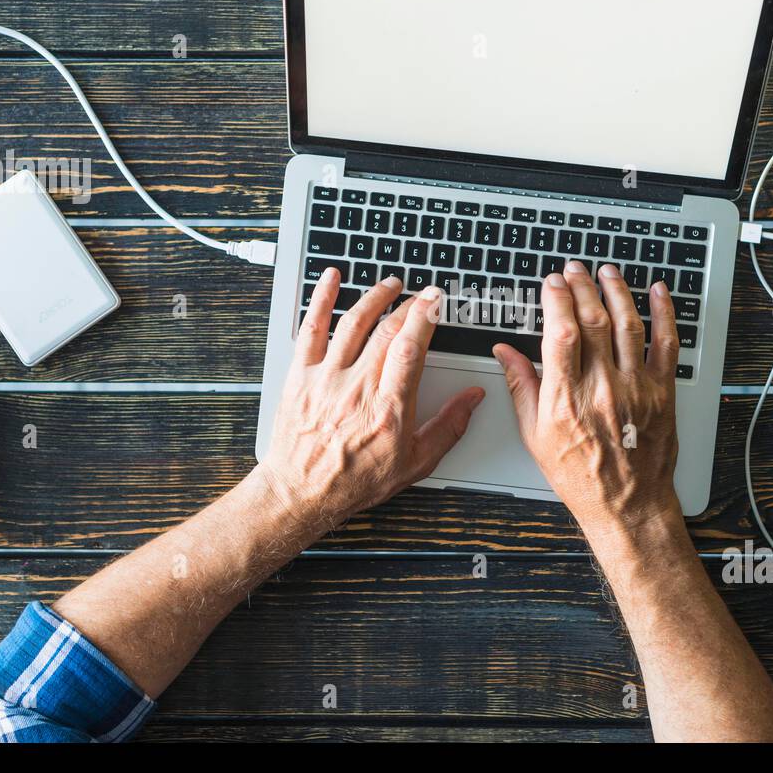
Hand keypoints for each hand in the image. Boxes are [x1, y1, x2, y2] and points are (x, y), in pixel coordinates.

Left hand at [260, 269, 484, 533]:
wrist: (301, 493)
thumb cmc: (355, 482)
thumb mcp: (414, 464)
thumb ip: (448, 427)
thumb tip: (472, 399)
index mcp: (388, 408)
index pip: (410, 347)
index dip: (425, 316)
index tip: (435, 299)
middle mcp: (357, 388)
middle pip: (386, 330)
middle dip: (408, 305)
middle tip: (421, 296)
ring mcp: (326, 378)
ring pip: (353, 322)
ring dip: (375, 297)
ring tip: (390, 285)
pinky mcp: (301, 376)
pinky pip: (311, 328)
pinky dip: (321, 299)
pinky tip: (331, 278)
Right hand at [493, 261, 682, 546]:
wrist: (627, 506)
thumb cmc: (580, 476)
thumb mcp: (536, 436)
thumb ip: (521, 387)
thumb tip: (505, 352)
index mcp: (566, 399)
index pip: (561, 333)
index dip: (557, 300)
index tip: (552, 284)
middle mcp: (602, 389)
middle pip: (594, 320)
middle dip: (582, 287)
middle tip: (575, 270)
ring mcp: (636, 389)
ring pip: (628, 324)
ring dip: (617, 291)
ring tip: (607, 272)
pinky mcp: (662, 393)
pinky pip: (666, 344)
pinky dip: (664, 314)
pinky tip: (658, 293)